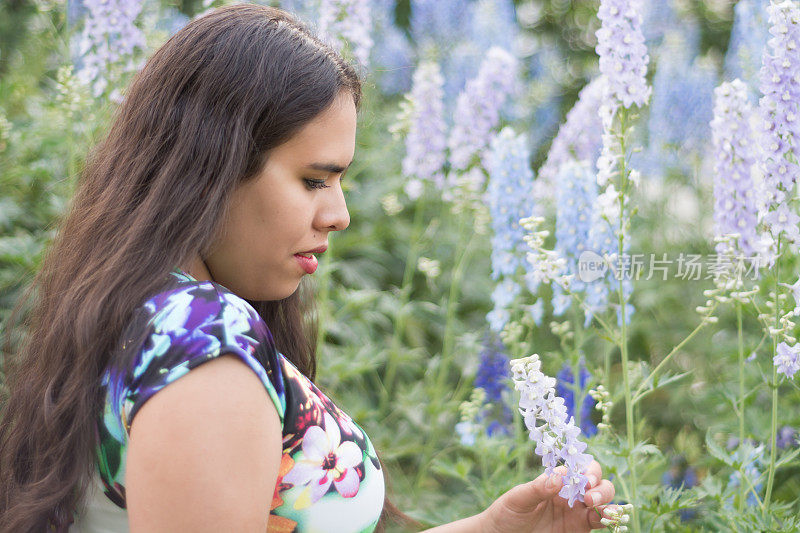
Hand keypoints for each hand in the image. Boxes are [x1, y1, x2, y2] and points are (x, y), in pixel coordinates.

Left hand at [479, 460, 618, 532]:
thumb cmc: (507, 513)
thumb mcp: (518, 498)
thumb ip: (537, 488)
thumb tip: (558, 478)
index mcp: (555, 480)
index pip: (577, 467)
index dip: (585, 469)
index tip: (584, 479)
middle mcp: (569, 493)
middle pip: (595, 481)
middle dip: (598, 484)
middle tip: (589, 496)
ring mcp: (576, 511)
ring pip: (602, 499)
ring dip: (605, 499)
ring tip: (593, 504)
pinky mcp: (580, 528)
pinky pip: (599, 520)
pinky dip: (607, 517)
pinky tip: (607, 517)